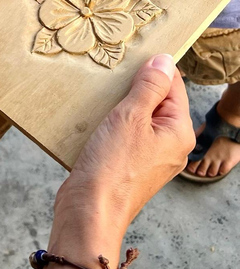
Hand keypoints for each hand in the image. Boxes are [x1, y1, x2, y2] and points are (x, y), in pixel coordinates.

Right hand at [52, 54, 194, 243]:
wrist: (90, 210)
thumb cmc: (112, 167)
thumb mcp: (130, 117)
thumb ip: (149, 87)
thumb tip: (164, 61)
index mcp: (179, 132)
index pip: (174, 87)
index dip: (153, 69)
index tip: (130, 58)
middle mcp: (170, 145)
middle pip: (156, 102)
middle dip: (133, 88)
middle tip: (110, 78)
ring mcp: (149, 156)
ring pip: (137, 118)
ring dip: (118, 106)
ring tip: (99, 99)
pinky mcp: (127, 164)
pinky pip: (124, 134)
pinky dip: (110, 124)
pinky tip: (94, 121)